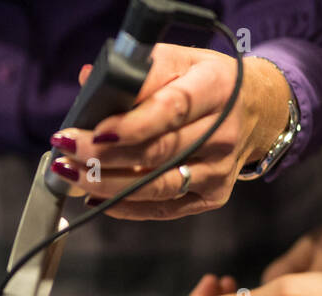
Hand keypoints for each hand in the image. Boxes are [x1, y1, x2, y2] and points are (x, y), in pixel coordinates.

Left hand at [47, 46, 293, 220]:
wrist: (257, 110)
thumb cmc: (207, 82)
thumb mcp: (181, 60)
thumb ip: (138, 71)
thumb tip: (89, 81)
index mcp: (217, 89)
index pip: (172, 110)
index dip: (130, 124)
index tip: (91, 130)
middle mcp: (223, 134)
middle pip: (158, 153)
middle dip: (103, 155)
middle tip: (64, 152)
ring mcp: (219, 171)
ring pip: (157, 186)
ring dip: (107, 184)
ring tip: (71, 175)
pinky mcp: (213, 197)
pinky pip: (164, 209)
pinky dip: (126, 207)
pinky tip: (95, 198)